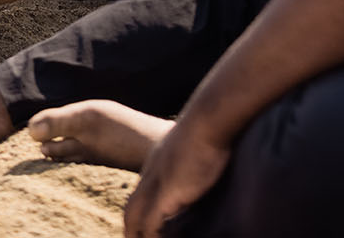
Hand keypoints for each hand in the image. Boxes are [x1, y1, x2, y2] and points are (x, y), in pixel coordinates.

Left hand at [122, 118, 232, 237]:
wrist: (209, 118)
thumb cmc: (211, 125)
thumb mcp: (198, 143)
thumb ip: (197, 157)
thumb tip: (211, 161)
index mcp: (158, 163)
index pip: (140, 195)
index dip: (141, 212)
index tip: (144, 228)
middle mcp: (151, 174)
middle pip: (131, 210)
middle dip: (132, 230)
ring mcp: (156, 183)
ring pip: (134, 219)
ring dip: (137, 236)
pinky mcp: (167, 193)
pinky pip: (151, 225)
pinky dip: (151, 237)